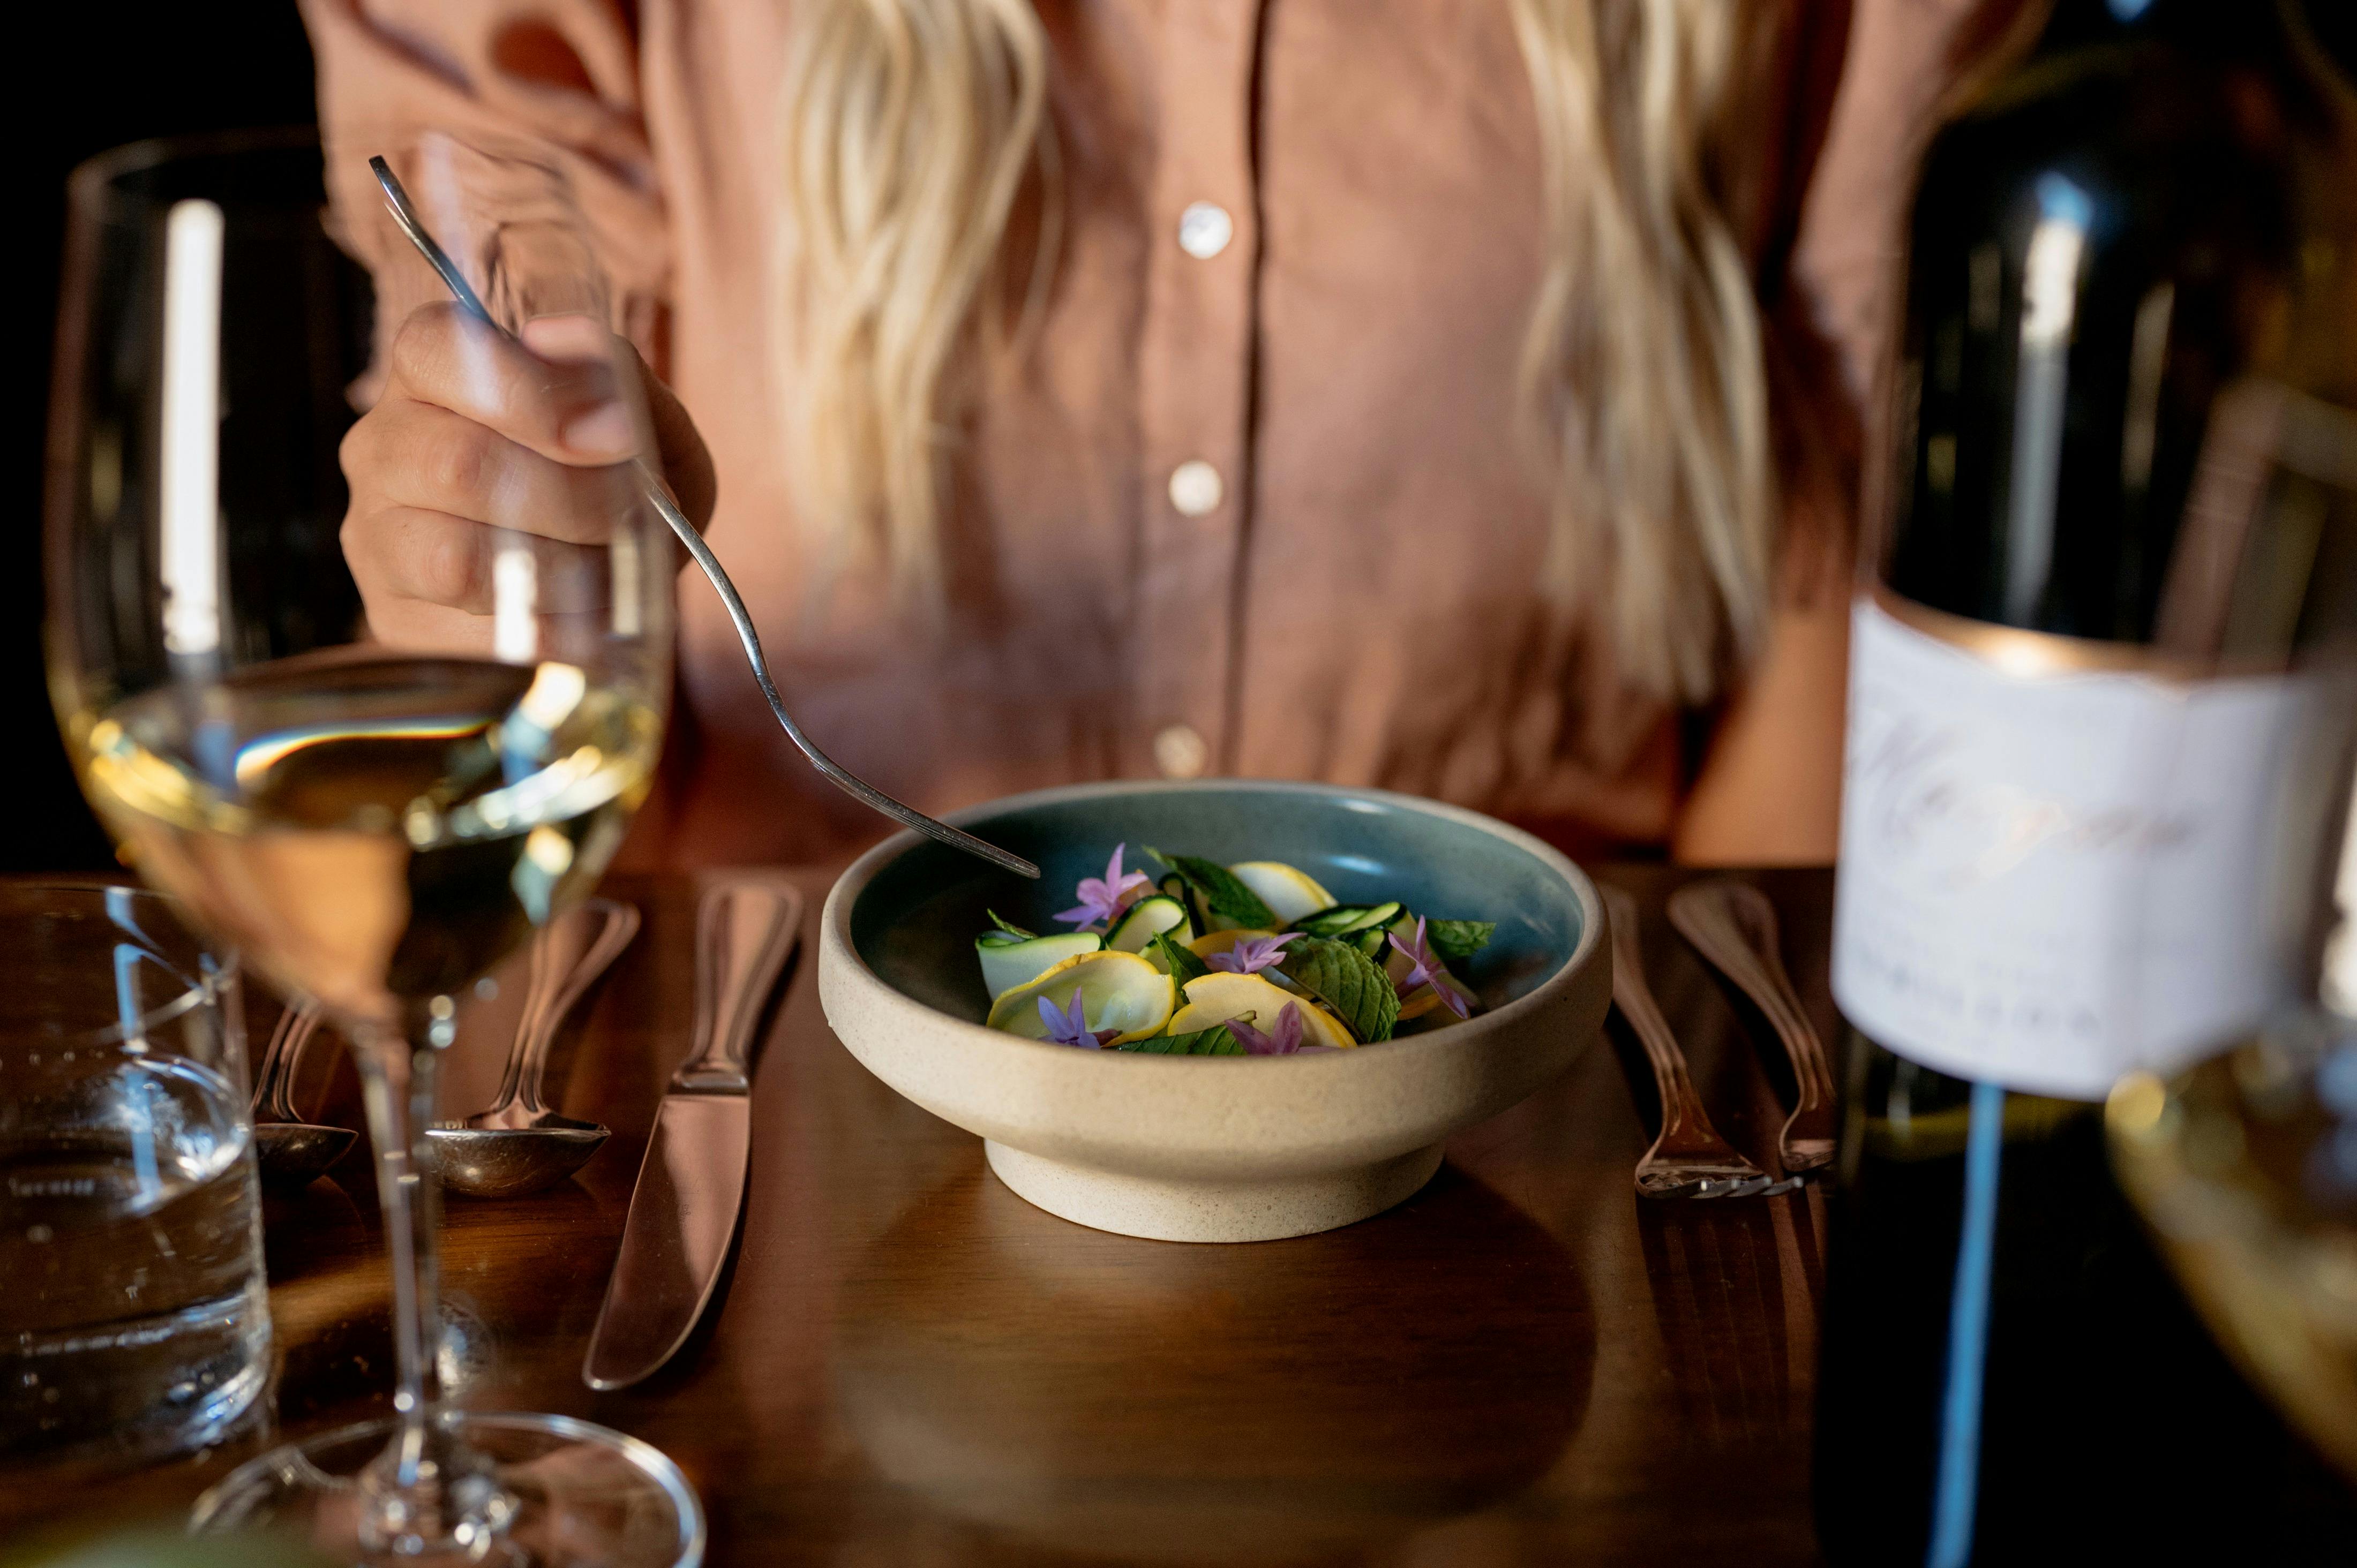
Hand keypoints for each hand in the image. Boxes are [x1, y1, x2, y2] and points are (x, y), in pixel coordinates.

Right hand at [338, 304, 716, 653]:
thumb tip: (555, 338)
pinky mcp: (397, 619)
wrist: (608, 584)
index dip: (529, 394)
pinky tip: (596, 615)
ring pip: (457, 557)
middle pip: (457, 463)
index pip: (435, 350)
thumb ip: (611, 372)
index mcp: (431, 373)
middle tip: (639, 512)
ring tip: (620, 567)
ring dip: (567, 568)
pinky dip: (560, 628)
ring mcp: (377, 537)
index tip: (618, 434)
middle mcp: (384, 447)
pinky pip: (481, 632)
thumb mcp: (643, 422)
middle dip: (573, 496)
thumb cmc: (616, 484)